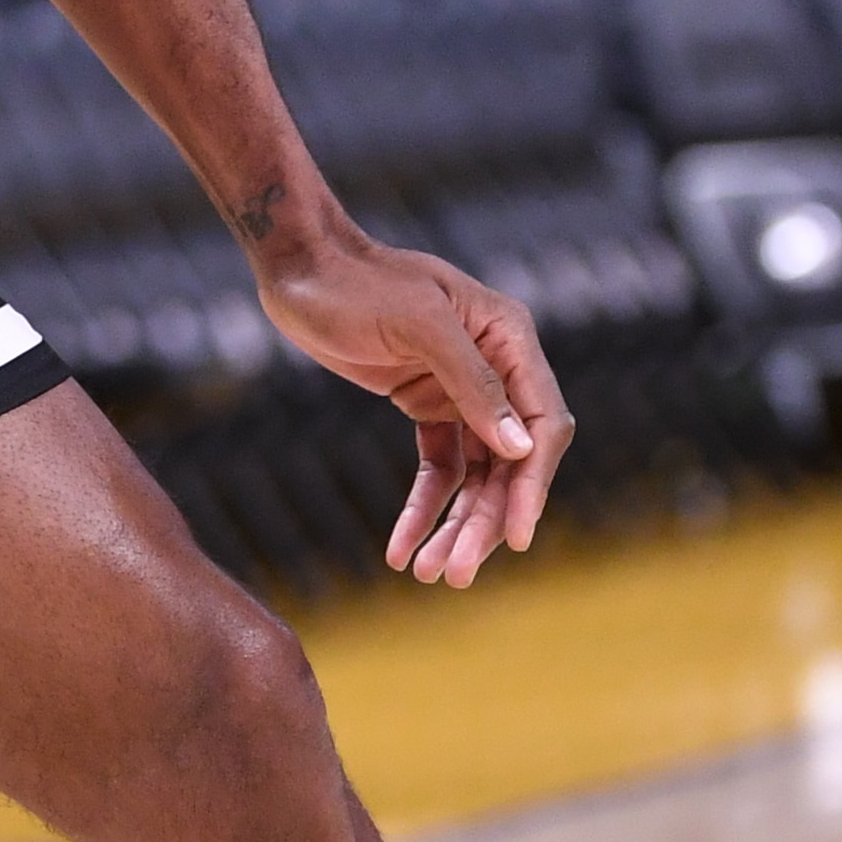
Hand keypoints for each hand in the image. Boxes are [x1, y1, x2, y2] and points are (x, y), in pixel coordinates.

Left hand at [250, 216, 572, 588]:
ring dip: (455, 526)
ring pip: (475, 474)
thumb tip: (521, 448)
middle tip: (457, 575)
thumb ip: (472, 382)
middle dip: (484, 521)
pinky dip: (423, 509)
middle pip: (508, 462)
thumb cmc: (356, 283)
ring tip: (430, 575)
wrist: (298, 266)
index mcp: (510, 338)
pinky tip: (402, 548)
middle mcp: (496, 367)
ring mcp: (460, 389)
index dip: (532, 485)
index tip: (515, 537)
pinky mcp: (424, 404)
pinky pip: (437, 469)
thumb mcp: (416, 325)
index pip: (543, 425)